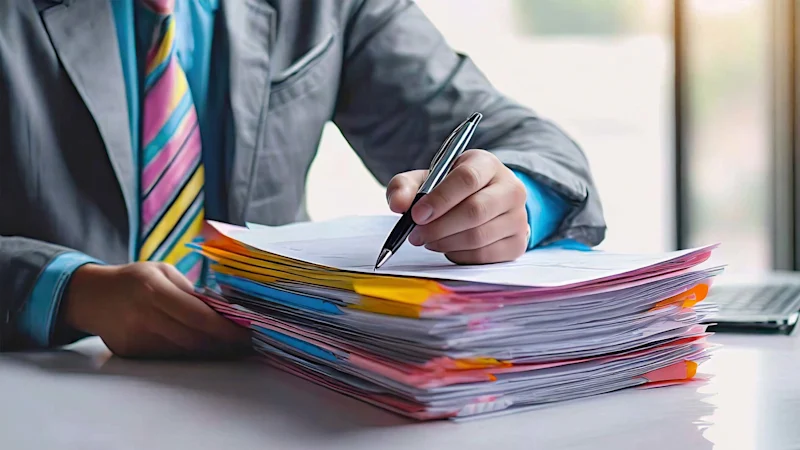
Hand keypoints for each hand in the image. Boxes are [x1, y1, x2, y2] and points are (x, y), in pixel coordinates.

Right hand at [63, 262, 250, 358]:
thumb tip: (223, 309)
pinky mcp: (130, 352)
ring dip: (209, 349)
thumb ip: (189, 291)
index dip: (225, 328)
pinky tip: (201, 346)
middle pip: (193, 338)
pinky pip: (168, 355)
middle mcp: (143, 315)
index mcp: (153, 289)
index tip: (246, 332)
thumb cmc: (134, 280)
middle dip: (223, 342)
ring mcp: (135, 337)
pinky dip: (188, 352)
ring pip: (183, 351)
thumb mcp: (162, 271)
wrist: (91, 296)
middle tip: (245, 342)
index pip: (198, 316)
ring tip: (229, 344)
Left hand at [386, 149, 529, 263]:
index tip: (416, 214)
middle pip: (474, 211)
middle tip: (416, 234)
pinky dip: (458, 255)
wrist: (484, 204)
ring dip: (445, 243)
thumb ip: (405, 187)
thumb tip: (398, 205)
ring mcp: (518, 218)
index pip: (467, 179)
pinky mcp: (517, 243)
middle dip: (438, 227)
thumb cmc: (451, 190)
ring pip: (478, 237)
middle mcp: (511, 188)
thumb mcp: (426, 180)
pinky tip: (447, 247)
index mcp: (487, 164)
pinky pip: (483, 256)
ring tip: (428, 240)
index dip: (440, 199)